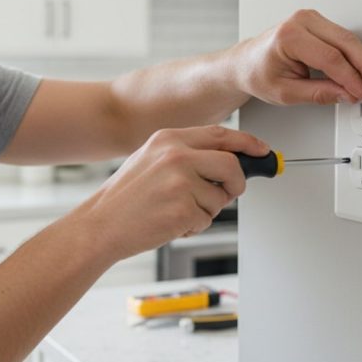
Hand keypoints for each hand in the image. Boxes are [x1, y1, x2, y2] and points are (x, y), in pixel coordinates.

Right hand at [72, 125, 268, 260]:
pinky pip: (207, 220)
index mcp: (168, 139)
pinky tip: (169, 222)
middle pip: (231, 164)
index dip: (246, 143)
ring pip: (220, 197)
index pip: (220, 134)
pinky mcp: (183, 209)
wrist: (100, 225)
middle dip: (235, 184)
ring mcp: (180, 182)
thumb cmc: (125, 198)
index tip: (261, 150)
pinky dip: (193, 226)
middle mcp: (176, 155)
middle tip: (227, 193)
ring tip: (174, 210)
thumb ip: (187, 154)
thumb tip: (228, 160)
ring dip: (205, 210)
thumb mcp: (150, 160)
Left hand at [234, 9, 361, 104]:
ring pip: (347, 39)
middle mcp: (301, 21)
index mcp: (289, 37)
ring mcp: (310, 19)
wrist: (245, 63)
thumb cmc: (257, 74)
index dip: (352, 78)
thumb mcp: (286, 93)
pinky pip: (342, 38)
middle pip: (345, 43)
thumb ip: (319, 94)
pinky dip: (356, 53)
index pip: (331, 58)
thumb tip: (347, 94)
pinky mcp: (318, 23)